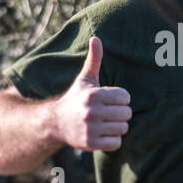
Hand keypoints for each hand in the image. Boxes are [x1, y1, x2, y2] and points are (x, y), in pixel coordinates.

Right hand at [51, 37, 130, 152]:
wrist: (55, 123)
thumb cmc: (75, 98)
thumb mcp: (85, 79)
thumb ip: (94, 59)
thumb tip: (96, 38)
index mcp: (93, 95)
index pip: (125, 97)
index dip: (121, 99)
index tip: (111, 100)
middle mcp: (92, 112)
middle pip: (127, 114)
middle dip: (121, 114)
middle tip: (110, 113)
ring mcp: (91, 129)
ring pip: (123, 129)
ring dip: (117, 127)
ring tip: (106, 123)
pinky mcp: (90, 143)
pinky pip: (116, 144)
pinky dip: (113, 140)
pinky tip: (103, 134)